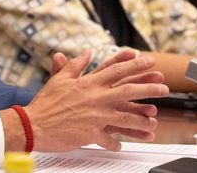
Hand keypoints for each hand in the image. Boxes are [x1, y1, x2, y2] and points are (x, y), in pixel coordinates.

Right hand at [24, 50, 166, 151]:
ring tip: (153, 120)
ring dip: (142, 119)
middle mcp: (94, 98)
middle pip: (127, 90)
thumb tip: (86, 53)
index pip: (114, 70)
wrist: (33, 124)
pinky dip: (116, 142)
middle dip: (148, 88)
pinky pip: (109, 138)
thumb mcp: (59, 79)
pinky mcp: (92, 133)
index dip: (133, 64)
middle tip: (164, 87)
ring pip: (125, 116)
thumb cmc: (44, 103)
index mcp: (86, 83)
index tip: (147, 60)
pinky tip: (120, 144)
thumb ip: (74, 65)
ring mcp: (94, 116)